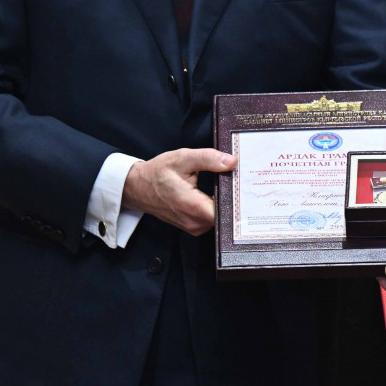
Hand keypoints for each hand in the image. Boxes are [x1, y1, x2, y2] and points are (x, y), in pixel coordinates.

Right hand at [120, 148, 235, 235]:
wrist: (138, 187)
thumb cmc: (158, 173)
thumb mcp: (183, 158)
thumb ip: (208, 159)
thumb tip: (232, 161)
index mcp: (191, 205)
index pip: (225, 211)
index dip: (239, 199)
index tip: (247, 186)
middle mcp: (193, 221)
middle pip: (226, 216)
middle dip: (236, 200)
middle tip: (245, 182)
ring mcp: (193, 227)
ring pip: (220, 219)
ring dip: (227, 204)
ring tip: (233, 186)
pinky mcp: (193, 227)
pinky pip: (213, 220)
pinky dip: (218, 208)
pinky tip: (222, 194)